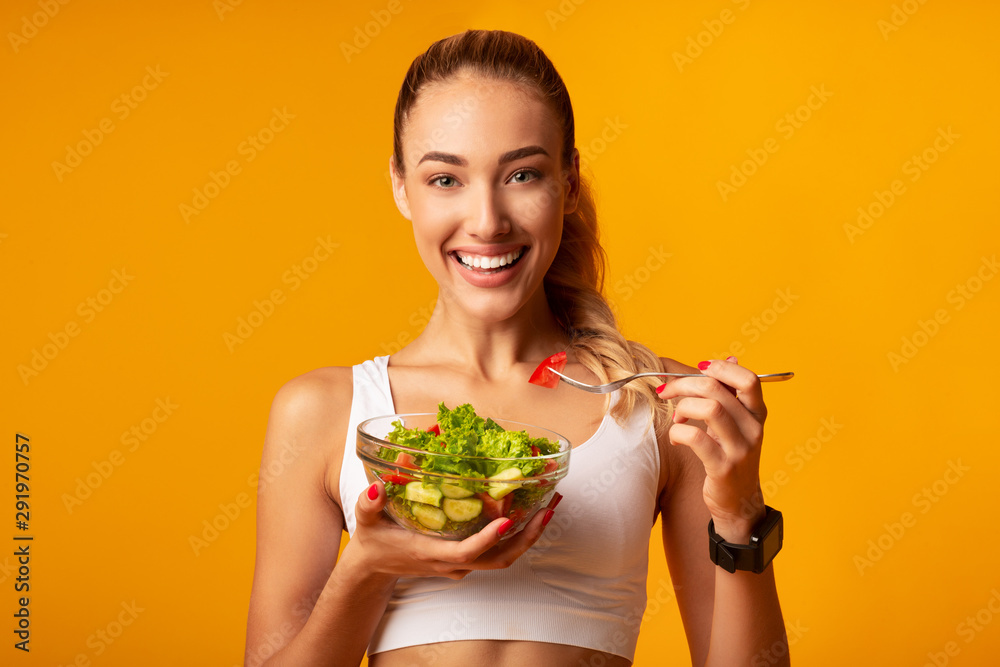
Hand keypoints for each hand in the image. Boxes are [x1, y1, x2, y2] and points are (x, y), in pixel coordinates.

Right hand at [343, 481, 559, 580]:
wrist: (374, 567)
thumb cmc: (373, 541)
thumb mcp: (366, 521)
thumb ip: (369, 504)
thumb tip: (376, 488)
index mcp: (431, 553)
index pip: (467, 551)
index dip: (488, 539)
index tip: (507, 520)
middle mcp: (452, 562)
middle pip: (498, 559)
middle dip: (527, 537)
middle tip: (548, 509)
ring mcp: (462, 564)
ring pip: (503, 557)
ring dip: (529, 535)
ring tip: (550, 506)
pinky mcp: (467, 559)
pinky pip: (498, 551)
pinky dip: (518, 534)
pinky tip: (531, 511)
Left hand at [656, 357, 767, 542]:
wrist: (738, 501)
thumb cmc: (730, 455)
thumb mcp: (735, 423)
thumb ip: (730, 394)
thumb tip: (726, 359)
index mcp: (757, 413)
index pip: (748, 379)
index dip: (721, 368)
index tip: (699, 369)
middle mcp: (753, 428)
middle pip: (717, 389)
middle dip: (684, 384)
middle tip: (667, 391)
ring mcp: (740, 449)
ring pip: (710, 409)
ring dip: (683, 407)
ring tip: (677, 418)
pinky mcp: (723, 468)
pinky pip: (696, 439)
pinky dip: (678, 433)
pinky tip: (676, 437)